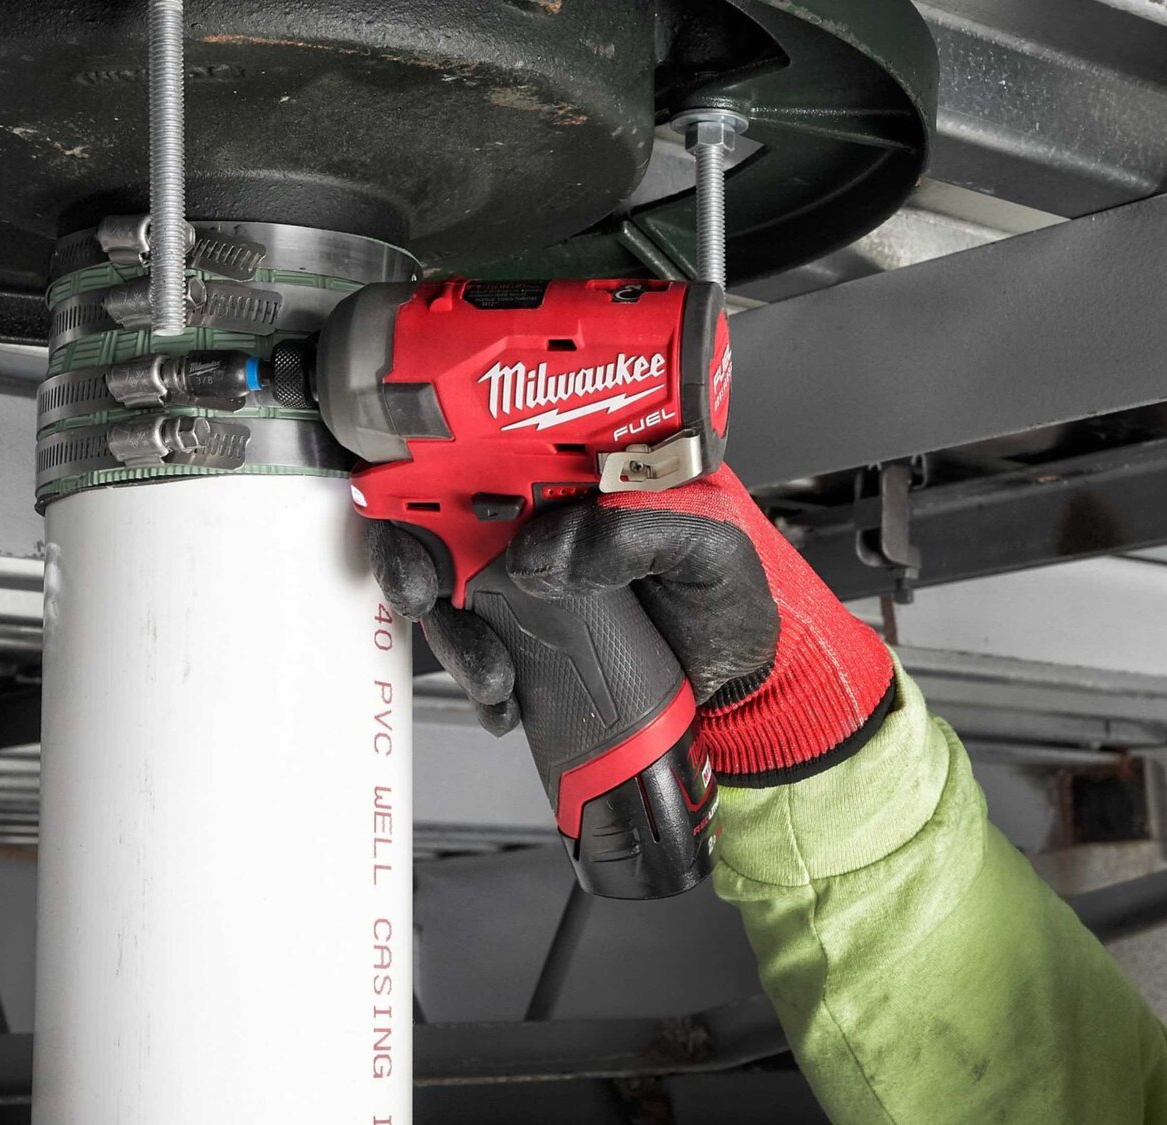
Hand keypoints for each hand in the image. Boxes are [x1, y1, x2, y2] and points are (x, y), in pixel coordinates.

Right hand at [367, 466, 895, 783]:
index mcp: (591, 477)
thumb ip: (640, 534)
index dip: (444, 466)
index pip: (499, 448)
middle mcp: (551, 521)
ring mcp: (535, 584)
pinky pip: (482, 650)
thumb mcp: (712, 549)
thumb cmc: (739, 602)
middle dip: (417, 555)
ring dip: (451, 630)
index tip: (428, 503)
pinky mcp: (534, 641)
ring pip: (453, 591)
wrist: (749, 689)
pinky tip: (504, 698)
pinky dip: (479, 677)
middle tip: (426, 591)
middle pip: (449, 520)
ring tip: (491, 670)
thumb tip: (552, 551)